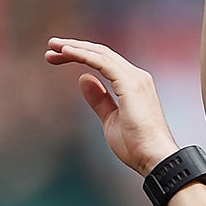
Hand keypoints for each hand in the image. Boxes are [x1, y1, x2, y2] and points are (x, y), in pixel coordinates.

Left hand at [43, 38, 181, 178]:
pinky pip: (102, 63)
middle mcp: (136, 76)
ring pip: (101, 54)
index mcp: (132, 84)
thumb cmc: (136, 145)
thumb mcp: (110, 119)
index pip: (104, 62)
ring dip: (75, 48)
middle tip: (50, 47)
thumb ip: (99, 99)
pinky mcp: (130, 84)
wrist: (154, 158)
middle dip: (74, 48)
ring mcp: (135, 78)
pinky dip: (83, 55)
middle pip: (101, 53)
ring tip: (53, 46)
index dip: (81, 56)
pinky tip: (66, 52)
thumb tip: (83, 78)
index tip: (57, 57)